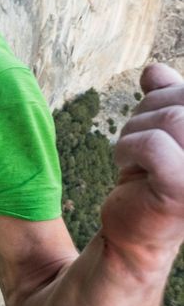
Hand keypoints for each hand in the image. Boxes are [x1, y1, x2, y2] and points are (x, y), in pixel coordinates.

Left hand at [101, 63, 183, 266]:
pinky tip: (127, 167)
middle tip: (139, 140)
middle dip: (151, 109)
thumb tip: (155, 71)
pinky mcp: (183, 189)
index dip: (170, 95)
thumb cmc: (152, 177)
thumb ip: (166, 98)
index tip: (156, 122)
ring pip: (172, 118)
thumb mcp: (159, 129)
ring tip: (133, 156)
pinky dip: (129, 148)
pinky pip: (152, 143)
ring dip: (137, 130)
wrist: (134, 234)